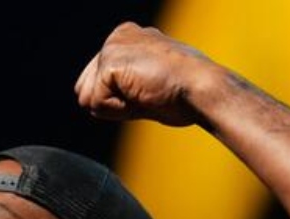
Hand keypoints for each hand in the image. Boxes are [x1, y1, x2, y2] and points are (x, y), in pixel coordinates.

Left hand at [74, 22, 215, 126]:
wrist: (201, 89)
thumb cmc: (184, 93)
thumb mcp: (146, 83)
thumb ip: (120, 86)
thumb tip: (90, 101)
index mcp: (127, 38)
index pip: (98, 84)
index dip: (121, 101)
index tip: (151, 90)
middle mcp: (116, 37)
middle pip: (88, 91)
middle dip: (114, 103)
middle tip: (148, 93)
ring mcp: (111, 47)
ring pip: (90, 99)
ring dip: (117, 107)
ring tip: (147, 93)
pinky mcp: (109, 62)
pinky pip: (97, 104)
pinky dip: (119, 111)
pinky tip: (144, 95)